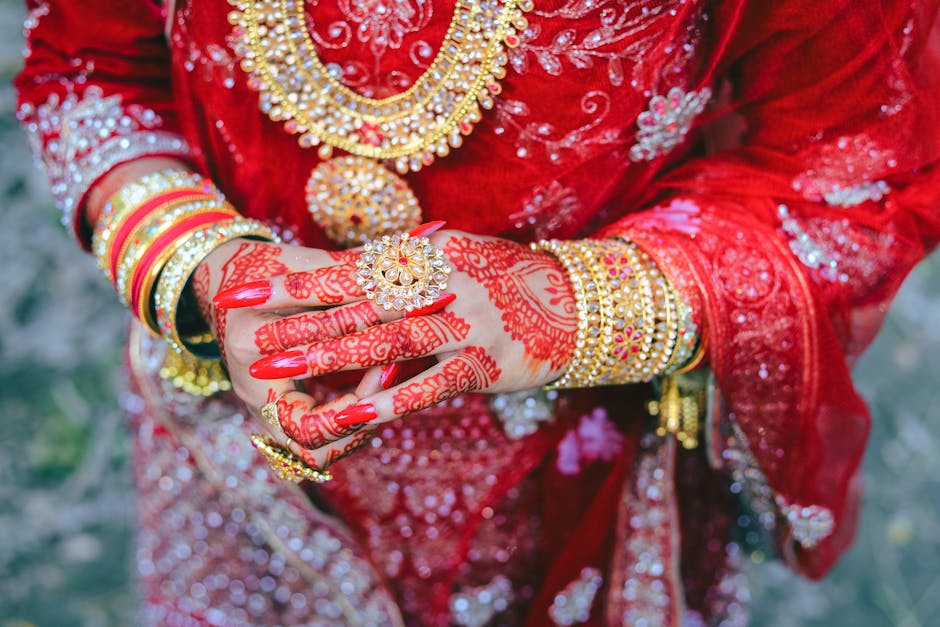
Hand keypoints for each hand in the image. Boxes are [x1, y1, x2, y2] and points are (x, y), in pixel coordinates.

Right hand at [194, 236, 380, 469]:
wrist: (222, 277)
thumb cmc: (270, 263)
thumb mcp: (308, 265)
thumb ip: (355, 274)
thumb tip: (416, 268)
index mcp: (252, 346)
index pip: (305, 417)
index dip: (357, 406)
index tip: (385, 371)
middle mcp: (250, 385)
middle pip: (308, 449)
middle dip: (357, 429)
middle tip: (387, 396)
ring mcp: (258, 402)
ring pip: (308, 454)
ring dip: (349, 435)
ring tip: (379, 402)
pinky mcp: (270, 405)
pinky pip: (305, 439)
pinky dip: (339, 428)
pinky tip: (365, 401)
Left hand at [215, 229, 576, 439]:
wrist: (580, 303)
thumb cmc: (510, 279)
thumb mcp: (458, 256)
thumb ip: (410, 263)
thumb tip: (359, 266)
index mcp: (428, 256)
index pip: (349, 269)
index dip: (294, 281)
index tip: (244, 289)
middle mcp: (440, 284)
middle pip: (358, 302)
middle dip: (296, 317)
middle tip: (243, 331)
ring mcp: (463, 324)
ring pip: (386, 341)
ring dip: (329, 353)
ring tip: (279, 366)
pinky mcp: (484, 364)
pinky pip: (430, 384)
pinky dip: (390, 398)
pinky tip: (351, 412)